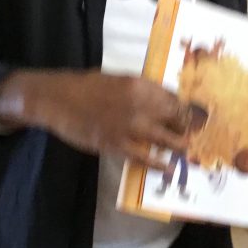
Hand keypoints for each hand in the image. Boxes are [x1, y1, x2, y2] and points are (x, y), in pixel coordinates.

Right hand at [0, 71, 188, 169]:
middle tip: (191, 134)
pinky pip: (144, 157)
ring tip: (186, 150)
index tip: (189, 116)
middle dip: (186, 127)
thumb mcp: (117, 79)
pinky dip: (158, 164)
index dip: (184, 109)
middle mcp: (139, 104)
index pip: (173, 98)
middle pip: (175, 118)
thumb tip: (159, 101)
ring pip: (165, 139)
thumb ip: (139, 90)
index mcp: (140, 84)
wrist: (56, 99)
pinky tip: (168, 168)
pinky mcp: (116, 145)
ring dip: (179, 145)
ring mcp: (129, 126)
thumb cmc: (85, 86)